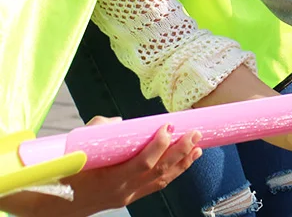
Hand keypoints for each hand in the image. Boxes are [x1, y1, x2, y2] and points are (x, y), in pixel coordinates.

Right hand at [63, 117, 200, 214]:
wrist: (59, 204)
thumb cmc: (69, 171)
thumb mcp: (80, 145)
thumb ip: (103, 130)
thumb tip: (121, 121)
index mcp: (110, 179)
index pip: (142, 163)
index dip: (159, 146)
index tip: (169, 126)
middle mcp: (123, 190)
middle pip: (159, 171)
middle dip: (180, 151)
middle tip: (195, 133)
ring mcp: (129, 195)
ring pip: (162, 179)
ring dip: (183, 161)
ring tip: (198, 146)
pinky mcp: (132, 196)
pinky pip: (158, 184)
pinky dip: (175, 171)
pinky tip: (188, 159)